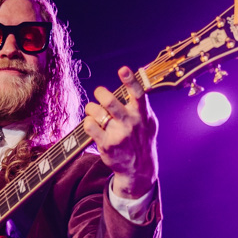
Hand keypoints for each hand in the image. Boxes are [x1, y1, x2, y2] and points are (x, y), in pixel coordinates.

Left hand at [84, 66, 158, 198]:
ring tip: (93, 111)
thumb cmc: (142, 139)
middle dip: (101, 93)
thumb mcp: (149, 122)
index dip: (130, 80)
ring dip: (91, 108)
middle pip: (110, 102)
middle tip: (99, 93)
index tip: (123, 69)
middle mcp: (130, 123)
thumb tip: (137, 80)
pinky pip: (89, 126)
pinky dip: (87, 122)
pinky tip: (91, 124)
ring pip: (96, 111)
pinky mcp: (106, 145)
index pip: (138, 94)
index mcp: (142, 114)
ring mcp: (118, 135)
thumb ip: (141, 104)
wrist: (138, 168)